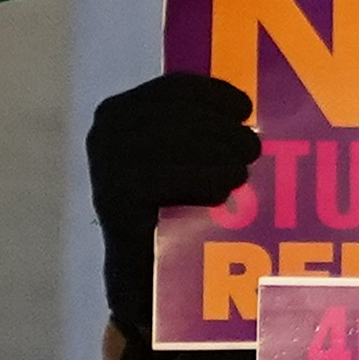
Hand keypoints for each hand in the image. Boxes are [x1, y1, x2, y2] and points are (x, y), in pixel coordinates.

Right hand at [88, 71, 261, 311]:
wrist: (141, 272)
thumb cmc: (168, 205)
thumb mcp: (178, 155)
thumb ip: (197, 127)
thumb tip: (246, 106)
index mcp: (118, 111)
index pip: (173, 88)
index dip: (213, 93)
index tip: (245, 107)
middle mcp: (105, 132)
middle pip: (178, 116)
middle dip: (221, 129)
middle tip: (253, 149)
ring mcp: (105, 164)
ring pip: (175, 143)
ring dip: (217, 154)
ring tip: (241, 171)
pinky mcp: (113, 197)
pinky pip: (167, 178)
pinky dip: (202, 180)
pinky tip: (224, 190)